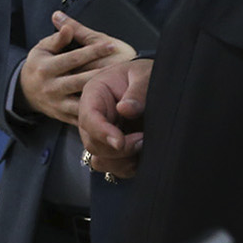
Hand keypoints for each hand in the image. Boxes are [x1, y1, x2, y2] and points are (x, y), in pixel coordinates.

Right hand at [18, 11, 137, 125]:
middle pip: (80, 81)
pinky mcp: (62, 116)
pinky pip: (81, 118)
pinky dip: (96, 115)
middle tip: (121, 66)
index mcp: (46, 68)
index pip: (73, 58)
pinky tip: (112, 109)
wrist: (25, 92)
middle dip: (101, 73)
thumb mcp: (42, 48)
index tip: (111, 45)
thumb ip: (58, 39)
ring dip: (100, 97)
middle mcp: (51, 88)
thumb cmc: (38, 65)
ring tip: (120, 89)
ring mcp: (57, 104)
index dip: (93, 51)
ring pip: (82, 102)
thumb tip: (68, 27)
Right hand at [77, 58, 151, 181]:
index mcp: (95, 94)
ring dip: (121, 161)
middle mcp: (93, 117)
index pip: (89, 117)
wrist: (153, 83)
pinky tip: (142, 155)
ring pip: (99, 159)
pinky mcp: (112, 149)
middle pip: (92, 143)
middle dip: (117, 149)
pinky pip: (111, 167)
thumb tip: (125, 109)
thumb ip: (137, 91)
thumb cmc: (144, 75)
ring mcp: (101, 135)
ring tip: (143, 145)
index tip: (120, 141)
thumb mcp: (144, 74)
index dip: (102, 132)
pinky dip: (126, 167)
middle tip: (142, 139)